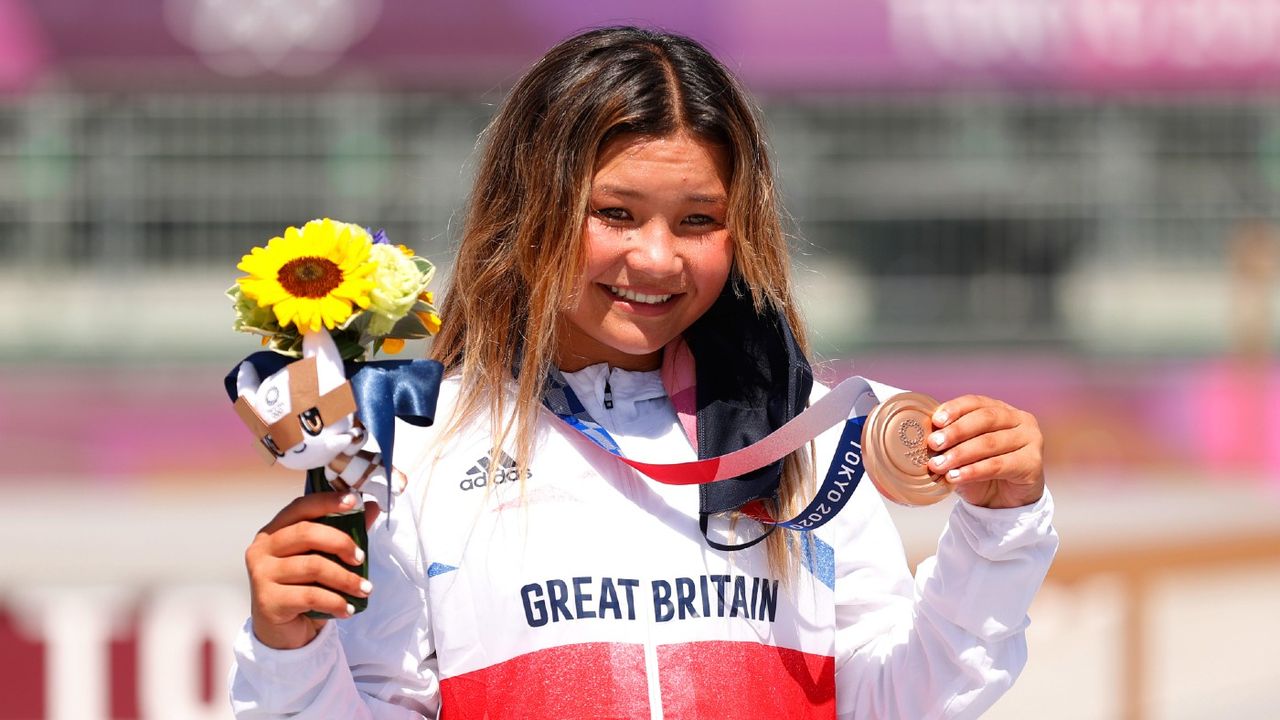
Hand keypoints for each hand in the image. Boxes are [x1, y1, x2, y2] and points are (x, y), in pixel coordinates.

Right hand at [244, 491, 377, 649]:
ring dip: (345, 579)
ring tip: (364, 590)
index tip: (354, 501)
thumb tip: (371, 507)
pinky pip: (310, 596)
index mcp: (274, 531)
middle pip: (306, 533)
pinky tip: (347, 609)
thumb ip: (345, 532)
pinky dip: (335, 602)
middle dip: (341, 543)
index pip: (300, 507)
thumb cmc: (303, 588)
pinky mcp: (267, 600)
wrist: (283, 632)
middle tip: (362, 559)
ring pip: (312, 566)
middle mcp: (262, 549)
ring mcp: (261, 574)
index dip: (326, 501)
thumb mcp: (323, 558)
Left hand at [925, 395, 1044, 509]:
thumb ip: (950, 440)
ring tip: (938, 465)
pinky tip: (955, 477)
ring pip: (990, 443)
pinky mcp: (1033, 463)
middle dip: (956, 431)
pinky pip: (998, 465)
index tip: (935, 421)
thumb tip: (927, 434)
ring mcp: (1031, 440)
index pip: (976, 402)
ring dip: (960, 454)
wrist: (1003, 502)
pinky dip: (973, 471)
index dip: (955, 409)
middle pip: (985, 419)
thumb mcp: (963, 451)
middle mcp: (1020, 419)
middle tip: (933, 444)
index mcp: (1001, 409)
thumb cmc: (981, 471)